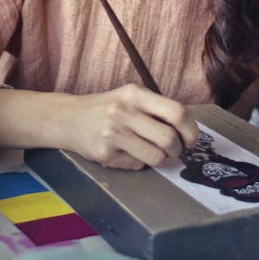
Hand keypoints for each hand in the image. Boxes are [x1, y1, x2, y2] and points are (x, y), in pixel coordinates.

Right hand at [63, 84, 198, 169]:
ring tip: (153, 153)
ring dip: (160, 159)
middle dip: (178, 150)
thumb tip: (188, 132)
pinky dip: (138, 162)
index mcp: (134, 94)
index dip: (191, 130)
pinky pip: (137, 165)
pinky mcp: (104, 153)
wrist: (67, 118)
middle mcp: (123, 111)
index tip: (191, 139)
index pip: (177, 111)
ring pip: (156, 157)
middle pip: (169, 138)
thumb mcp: (129, 97)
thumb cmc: (106, 108)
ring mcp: (112, 133)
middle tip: (174, 151)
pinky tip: (127, 153)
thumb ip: (156, 109)